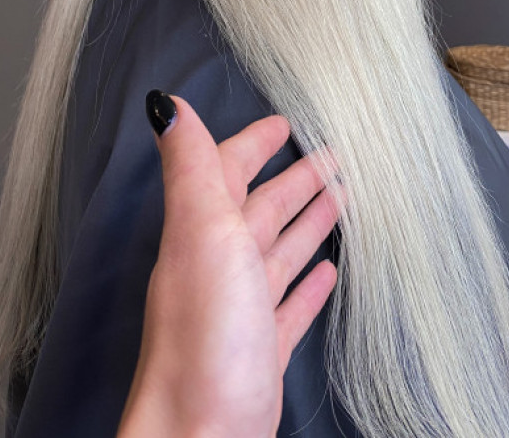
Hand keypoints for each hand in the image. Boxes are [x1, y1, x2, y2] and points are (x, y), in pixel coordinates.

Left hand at [117, 95, 339, 437]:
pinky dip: (310, 282)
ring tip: (343, 198)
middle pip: (263, 208)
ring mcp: (242, 309)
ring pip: (280, 251)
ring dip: (308, 222)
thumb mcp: (202, 231)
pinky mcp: (263, 348)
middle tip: (334, 155)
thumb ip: (192, 166)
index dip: (254, 143)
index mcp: (205, 231)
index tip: (283, 122)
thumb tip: (165, 103)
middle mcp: (220, 265)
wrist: (203, 432)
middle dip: (296, 179)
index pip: (230, 170)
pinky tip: (329, 270)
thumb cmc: (204, 333)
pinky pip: (291, 303)